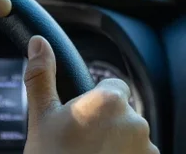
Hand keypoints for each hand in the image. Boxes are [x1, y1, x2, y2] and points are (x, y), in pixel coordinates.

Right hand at [23, 36, 157, 153]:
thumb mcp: (41, 118)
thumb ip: (41, 76)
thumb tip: (38, 43)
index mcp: (110, 101)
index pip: (114, 87)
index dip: (96, 102)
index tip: (81, 120)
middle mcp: (135, 121)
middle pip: (123, 115)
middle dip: (106, 127)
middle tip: (80, 145)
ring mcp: (146, 150)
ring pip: (132, 140)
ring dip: (117, 148)